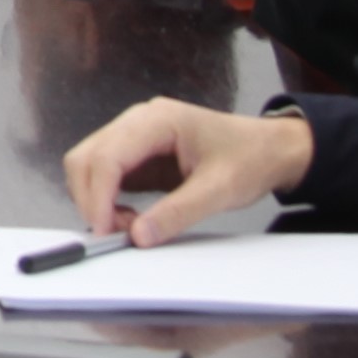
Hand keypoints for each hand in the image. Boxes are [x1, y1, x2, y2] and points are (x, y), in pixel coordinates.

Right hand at [60, 98, 313, 248]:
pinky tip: (133, 219)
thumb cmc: (251, 159)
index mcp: (156, 120)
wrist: (271, 150)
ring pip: (88, 167)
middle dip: (91, 199)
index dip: (98, 195)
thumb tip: (138, 237)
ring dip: (97, 201)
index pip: (107, 155)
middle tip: (117, 234)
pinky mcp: (136, 156)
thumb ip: (179, 212)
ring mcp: (133, 138)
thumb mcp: (220, 189)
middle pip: (86, 158)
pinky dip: (107, 202)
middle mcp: (137, 123)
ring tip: (131, 227)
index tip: (105, 231)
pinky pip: (105, 178)